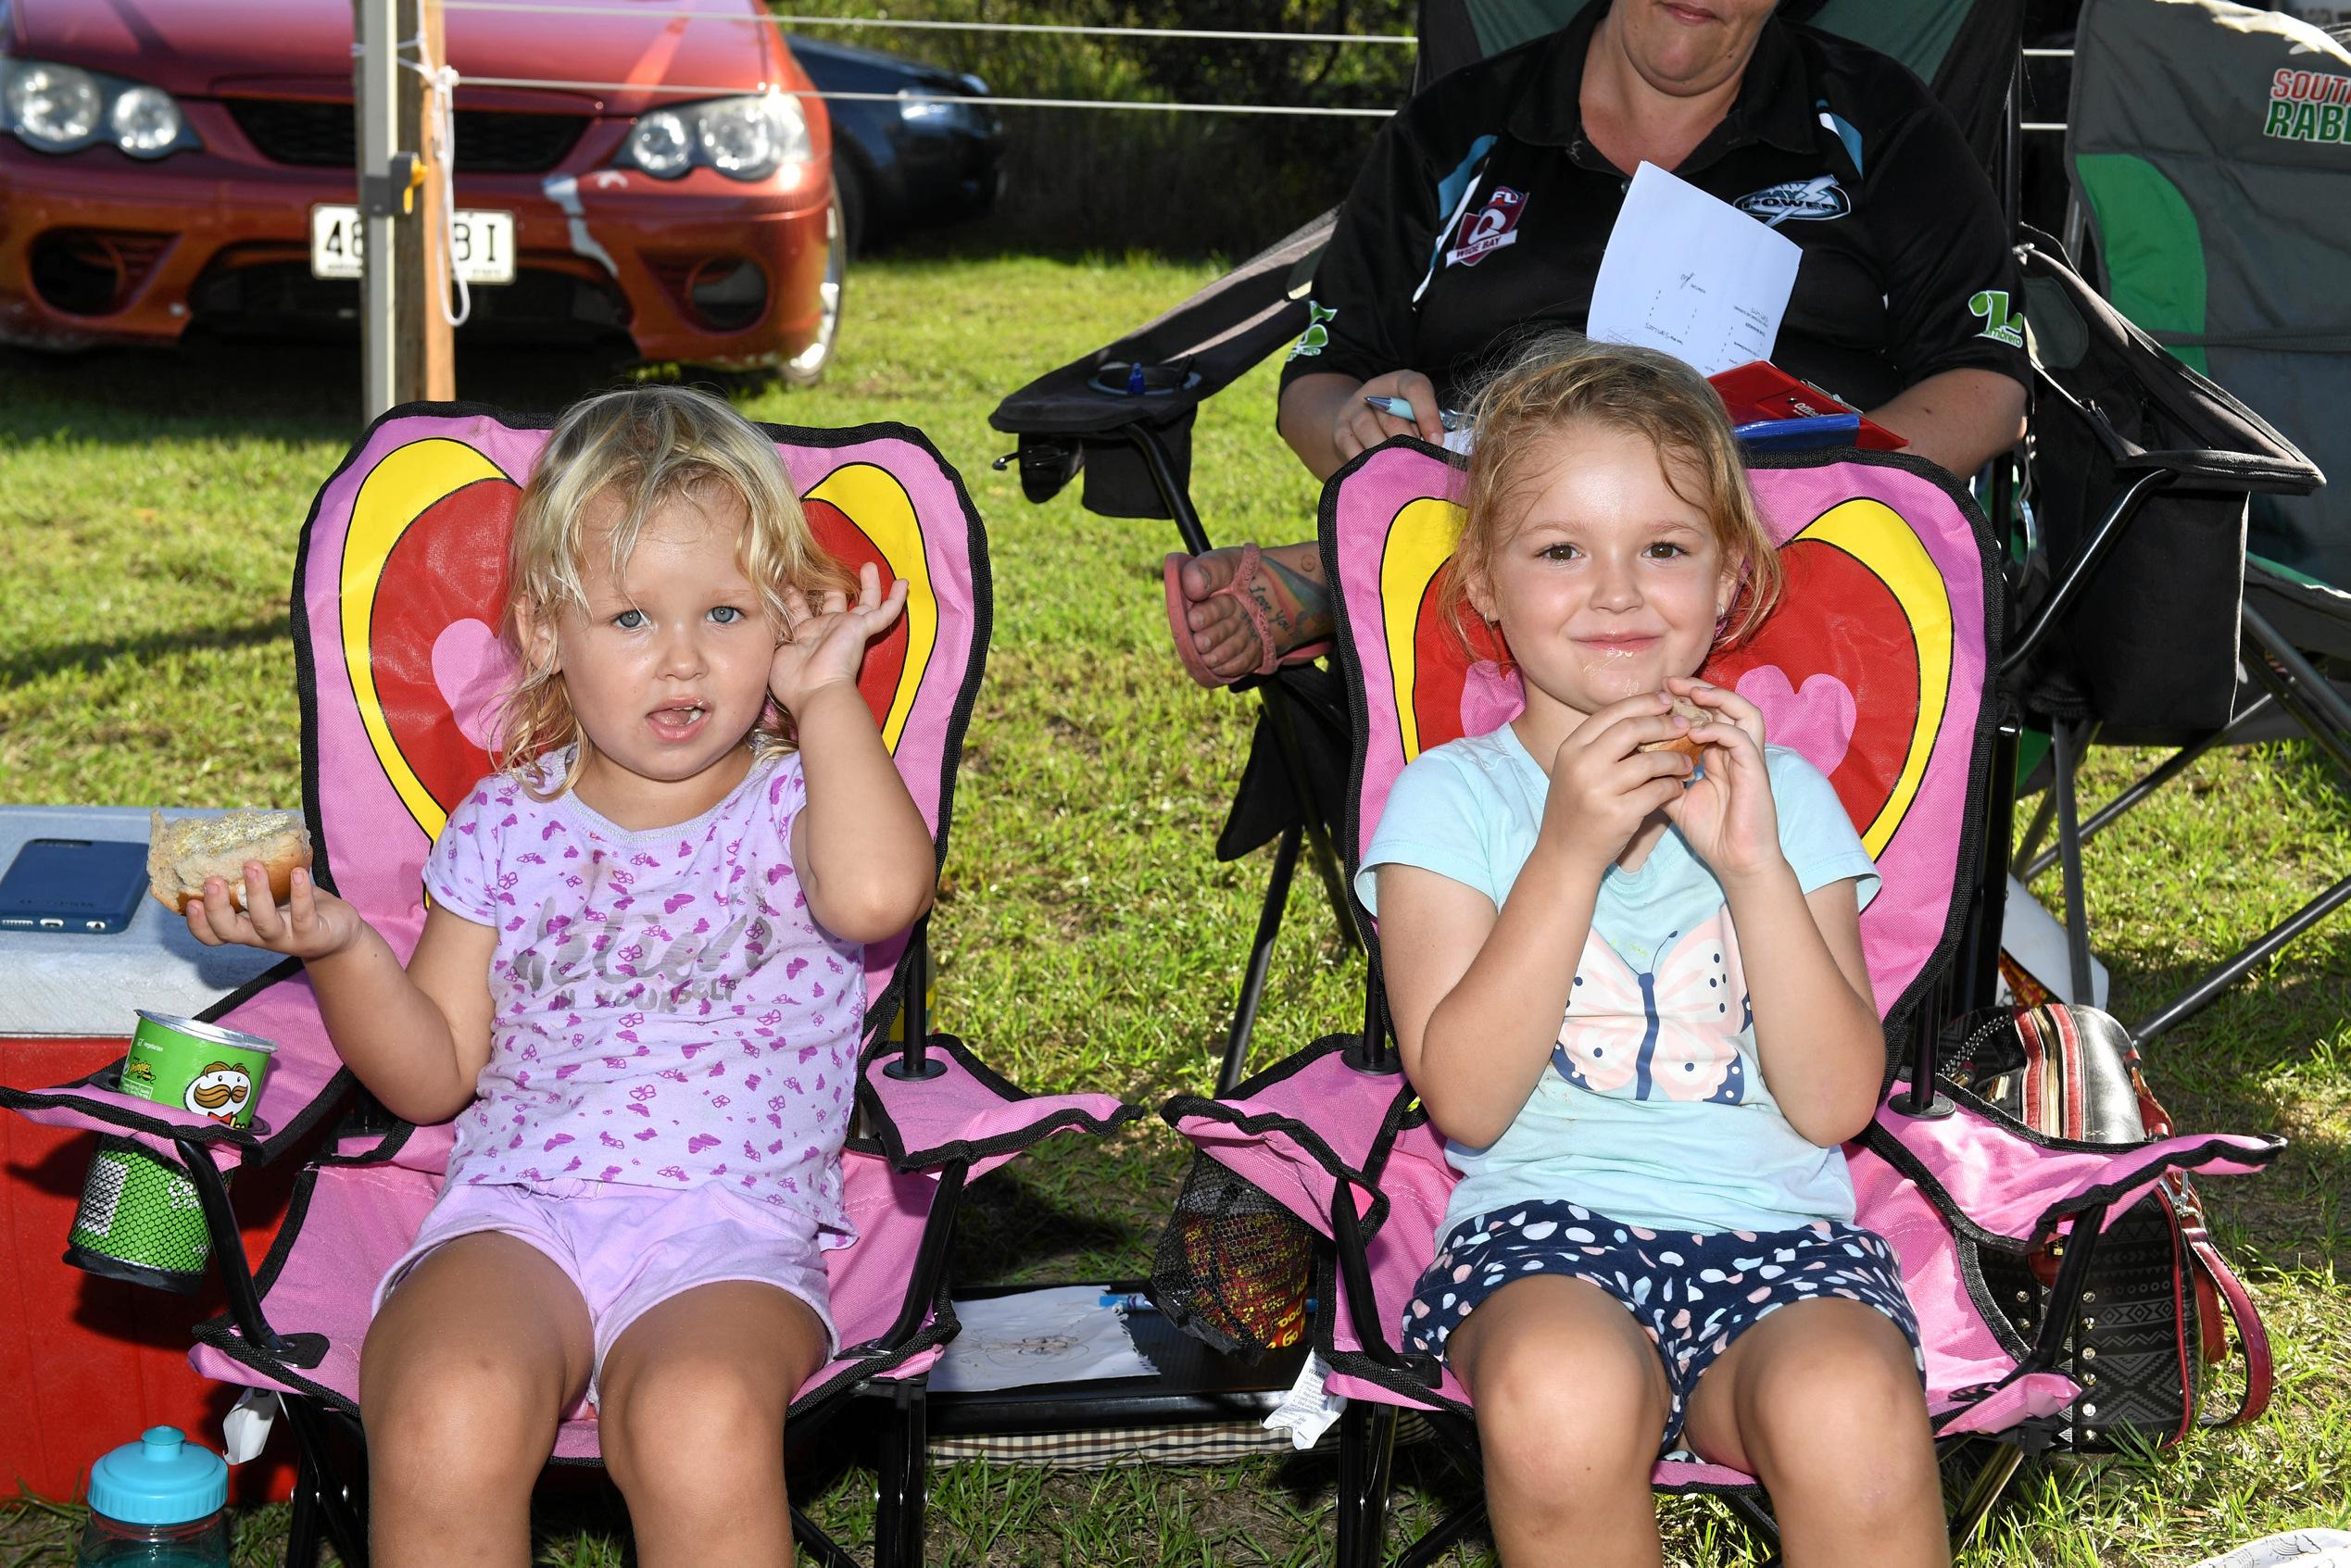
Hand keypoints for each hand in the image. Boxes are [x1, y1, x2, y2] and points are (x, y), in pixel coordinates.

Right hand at [185, 864, 365, 959]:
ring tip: (252, 865)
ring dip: (256, 893)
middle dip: (217, 908)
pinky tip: (296, 872)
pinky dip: (299, 893)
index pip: (213, 934)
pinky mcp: (312, 934)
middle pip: (229, 931)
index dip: (198, 924)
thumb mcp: (273, 895)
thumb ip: (254, 878)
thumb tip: (237, 838)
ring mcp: (286, 938)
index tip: (190, 901)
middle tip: (213, 880)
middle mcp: (260, 936)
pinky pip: (303, 915)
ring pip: (264, 922)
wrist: (338, 932)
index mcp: (245, 927)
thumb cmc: (298, 907)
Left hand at [769, 561, 907, 714]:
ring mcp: (847, 629)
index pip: (802, 611)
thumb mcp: (773, 650)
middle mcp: (828, 630)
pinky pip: (884, 612)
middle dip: (832, 586)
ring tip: (870, 566)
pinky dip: (895, 599)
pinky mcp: (862, 628)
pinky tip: (904, 583)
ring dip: (868, 585)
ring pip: (865, 603)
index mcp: (806, 636)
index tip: (788, 581)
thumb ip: (772, 631)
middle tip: (830, 571)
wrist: (815, 693)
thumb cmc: (793, 680)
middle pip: (835, 602)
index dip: (795, 596)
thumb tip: (763, 613)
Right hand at [1333, 369, 1445, 463]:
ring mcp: (1354, 409)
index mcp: (1402, 381)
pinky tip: (1377, 471)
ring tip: (1397, 468)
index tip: (1436, 442)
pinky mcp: (1341, 429)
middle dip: (1406, 443)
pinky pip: (1350, 446)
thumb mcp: (1418, 414)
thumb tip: (1433, 448)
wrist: (1365, 417)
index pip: (1416, 389)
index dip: (1428, 416)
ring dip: (1384, 452)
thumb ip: (1426, 425)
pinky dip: (1365, 461)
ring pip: (1367, 429)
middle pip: (1390, 416)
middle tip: (1416, 462)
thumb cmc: (1403, 419)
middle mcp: (1375, 391)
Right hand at [1537, 693, 1696, 874]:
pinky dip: (1673, 786)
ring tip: (1687, 762)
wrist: (1565, 854)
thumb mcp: (1576, 770)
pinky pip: (1657, 791)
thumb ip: (1600, 745)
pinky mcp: (1619, 814)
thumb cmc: (1576, 808)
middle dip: (1663, 724)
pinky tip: (1678, 786)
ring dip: (1675, 759)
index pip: (1611, 713)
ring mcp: (1599, 790)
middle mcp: (1581, 765)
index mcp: (1570, 748)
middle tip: (1685, 726)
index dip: (1642, 703)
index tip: (1666, 701)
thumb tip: (1643, 715)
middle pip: (1631, 729)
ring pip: (1650, 761)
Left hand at [1661, 676, 1782, 880]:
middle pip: (1725, 704)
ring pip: (1743, 711)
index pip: (1706, 713)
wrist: (1735, 861)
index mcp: (1718, 753)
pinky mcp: (1756, 771)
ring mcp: (1748, 759)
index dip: (1684, 700)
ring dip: (1717, 698)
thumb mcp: (1675, 799)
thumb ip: (1660, 776)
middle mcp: (1736, 751)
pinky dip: (1719, 730)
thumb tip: (1630, 760)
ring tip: (1689, 695)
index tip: (1654, 694)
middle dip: (1697, 688)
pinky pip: (1741, 738)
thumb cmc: (1710, 832)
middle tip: (1669, 682)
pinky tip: (1696, 732)